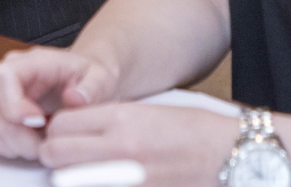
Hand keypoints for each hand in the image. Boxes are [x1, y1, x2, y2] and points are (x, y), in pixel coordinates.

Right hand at [0, 46, 119, 160]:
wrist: (81, 79)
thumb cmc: (86, 77)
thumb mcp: (101, 78)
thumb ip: (92, 87)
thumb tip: (74, 97)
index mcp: (29, 62)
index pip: (3, 77)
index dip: (15, 106)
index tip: (40, 123)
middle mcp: (5, 75)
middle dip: (21, 138)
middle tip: (47, 141)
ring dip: (11, 145)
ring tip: (37, 141)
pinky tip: (22, 143)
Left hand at [40, 104, 237, 185]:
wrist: (236, 157)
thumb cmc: (197, 132)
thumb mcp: (149, 111)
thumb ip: (110, 120)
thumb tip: (76, 130)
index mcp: (123, 118)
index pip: (62, 123)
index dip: (56, 129)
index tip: (61, 134)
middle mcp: (121, 149)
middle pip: (57, 155)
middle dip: (54, 156)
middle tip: (62, 159)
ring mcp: (130, 179)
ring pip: (70, 181)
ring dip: (70, 178)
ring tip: (81, 174)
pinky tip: (107, 182)